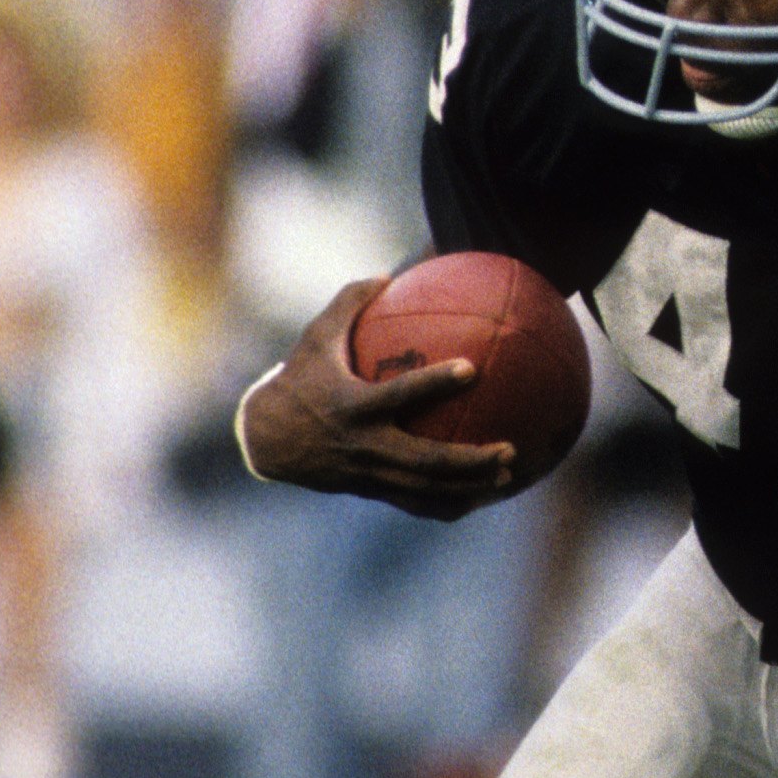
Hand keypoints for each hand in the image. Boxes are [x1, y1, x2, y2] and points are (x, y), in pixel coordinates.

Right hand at [239, 280, 517, 518]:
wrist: (268, 439)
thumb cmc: (300, 378)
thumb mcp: (316, 337)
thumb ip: (349, 302)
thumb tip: (388, 273)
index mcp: (353, 405)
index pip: (399, 395)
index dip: (435, 383)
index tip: (473, 368)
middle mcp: (364, 444)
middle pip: (423, 460)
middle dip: (468, 459)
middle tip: (510, 449)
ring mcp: (369, 473)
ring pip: (425, 488)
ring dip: (467, 486)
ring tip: (508, 477)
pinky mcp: (371, 490)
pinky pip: (415, 503)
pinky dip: (448, 504)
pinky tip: (481, 499)